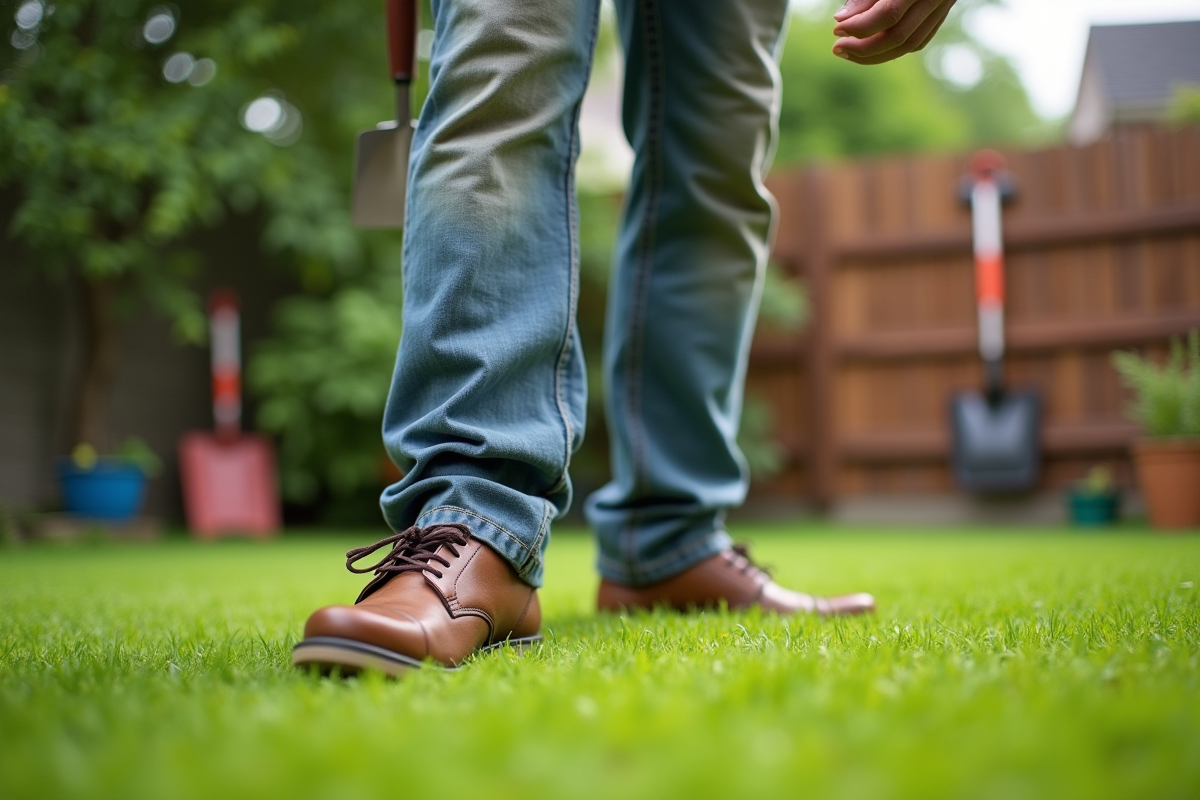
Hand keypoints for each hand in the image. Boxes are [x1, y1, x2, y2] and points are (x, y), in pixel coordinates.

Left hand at [830, 0, 956, 64]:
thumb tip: (842, 20)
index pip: (889, 14)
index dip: (860, 27)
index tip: (837, 30)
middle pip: (899, 36)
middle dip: (864, 48)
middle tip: (838, 48)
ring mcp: (943, 5)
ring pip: (910, 44)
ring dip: (876, 55)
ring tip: (849, 53)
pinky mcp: (943, 12)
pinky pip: (919, 40)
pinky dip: (894, 48)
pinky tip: (872, 48)